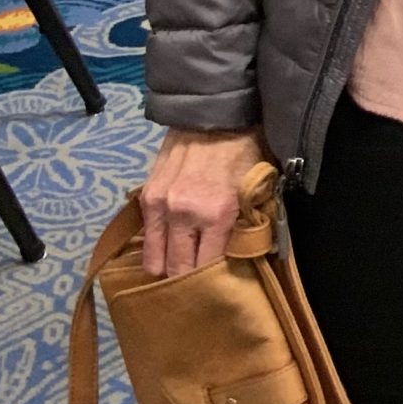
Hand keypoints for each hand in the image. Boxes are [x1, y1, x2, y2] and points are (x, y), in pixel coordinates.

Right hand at [140, 125, 269, 275]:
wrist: (215, 115)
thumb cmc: (244, 152)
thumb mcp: (255, 190)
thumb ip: (245, 226)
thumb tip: (242, 258)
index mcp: (216, 214)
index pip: (206, 268)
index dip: (211, 282)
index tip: (217, 288)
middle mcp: (183, 214)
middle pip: (177, 269)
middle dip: (187, 280)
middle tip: (197, 285)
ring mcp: (161, 205)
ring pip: (154, 260)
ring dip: (167, 266)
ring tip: (178, 268)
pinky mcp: (147, 196)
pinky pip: (147, 236)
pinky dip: (156, 246)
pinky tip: (167, 248)